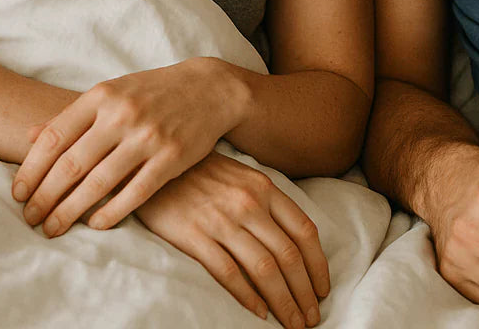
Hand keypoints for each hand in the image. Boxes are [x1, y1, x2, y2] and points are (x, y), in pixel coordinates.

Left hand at [12, 58, 241, 236]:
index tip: (17, 194)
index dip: (30, 170)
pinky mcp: (172, 157)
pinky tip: (95, 224)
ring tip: (53, 229)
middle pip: (71, 166)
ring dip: (70, 212)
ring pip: (98, 184)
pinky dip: (110, 213)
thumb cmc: (153, 93)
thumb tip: (28, 135)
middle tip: (29, 220)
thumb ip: (74, 115)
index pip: (54, 138)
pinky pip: (134, 194)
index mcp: (102, 95)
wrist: (210, 88)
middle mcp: (123, 114)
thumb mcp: (113, 92)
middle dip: (44, 199)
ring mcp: (148, 136)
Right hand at [137, 152, 329, 328]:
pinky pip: (228, 272)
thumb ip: (268, 203)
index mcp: (264, 188)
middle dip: (304, 292)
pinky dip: (247, 297)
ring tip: (292, 323)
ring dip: (283, 302)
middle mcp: (249, 204)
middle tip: (311, 319)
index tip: (323, 289)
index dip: (318, 265)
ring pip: (264, 268)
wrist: (156, 165)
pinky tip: (258, 313)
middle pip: (288, 255)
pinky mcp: (195, 236)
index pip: (304, 231)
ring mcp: (222, 220)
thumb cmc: (203, 172)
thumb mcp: (243, 176)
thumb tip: (295, 241)